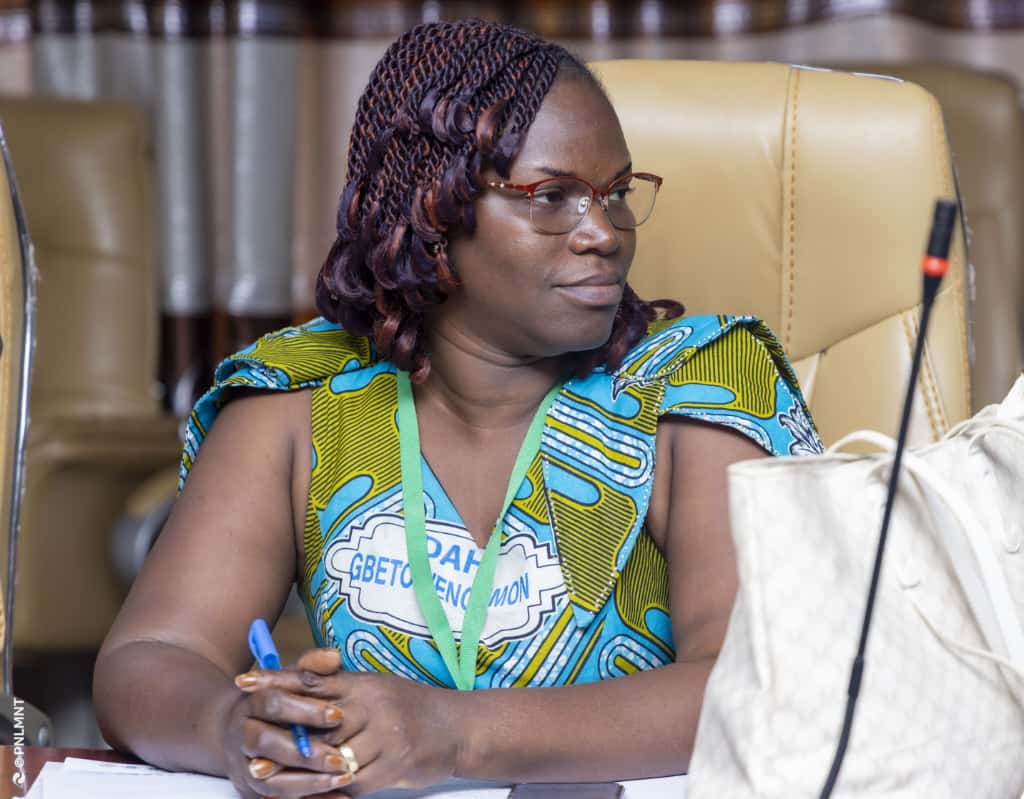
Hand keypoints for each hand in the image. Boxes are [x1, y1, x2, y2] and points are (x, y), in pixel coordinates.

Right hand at [219, 653, 353, 797]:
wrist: (234, 732)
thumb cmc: (274, 703)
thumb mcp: (289, 680)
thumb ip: (311, 667)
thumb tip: (334, 657)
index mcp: (250, 703)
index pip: (272, 703)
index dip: (304, 710)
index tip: (338, 715)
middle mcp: (242, 736)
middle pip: (265, 744)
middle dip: (304, 752)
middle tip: (340, 758)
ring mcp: (244, 768)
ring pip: (270, 780)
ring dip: (308, 782)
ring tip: (342, 778)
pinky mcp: (253, 793)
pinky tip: (340, 798)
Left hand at [235, 648, 465, 795]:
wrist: (458, 726)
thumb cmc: (410, 706)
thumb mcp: (376, 687)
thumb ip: (341, 687)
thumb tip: (300, 684)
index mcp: (363, 682)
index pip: (312, 678)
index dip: (276, 680)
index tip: (243, 682)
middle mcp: (372, 704)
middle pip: (317, 720)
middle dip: (283, 737)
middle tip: (250, 749)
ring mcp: (385, 734)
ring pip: (333, 756)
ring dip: (303, 771)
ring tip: (270, 777)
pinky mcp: (395, 763)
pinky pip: (355, 781)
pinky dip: (335, 789)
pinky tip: (319, 792)